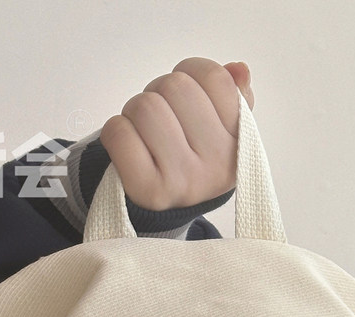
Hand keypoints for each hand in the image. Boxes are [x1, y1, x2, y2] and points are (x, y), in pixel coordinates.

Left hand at [99, 58, 253, 210]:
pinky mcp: (149, 191)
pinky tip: (128, 147)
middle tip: (159, 118)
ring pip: (145, 106)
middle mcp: (216, 165)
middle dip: (158, 92)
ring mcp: (184, 180)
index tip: (184, 97)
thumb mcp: (220, 130)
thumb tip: (238, 70)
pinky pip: (119, 132)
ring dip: (134, 111)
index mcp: (239, 144)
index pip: (215, 77)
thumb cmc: (189, 159)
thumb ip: (233, 96)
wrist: (164, 208)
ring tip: (143, 133)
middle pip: (175, 86)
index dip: (190, 74)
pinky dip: (115, 132)